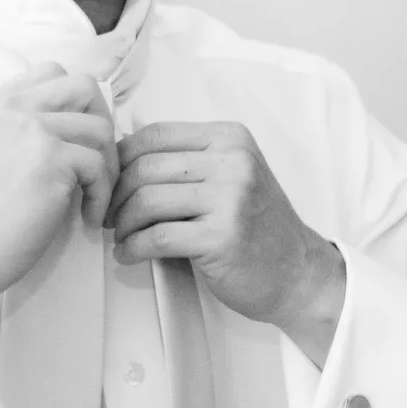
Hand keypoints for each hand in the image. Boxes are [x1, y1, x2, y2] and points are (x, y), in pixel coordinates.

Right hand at [0, 62, 118, 344]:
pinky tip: (88, 217)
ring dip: (108, 166)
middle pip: (84, 86)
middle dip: (103, 122)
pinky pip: (99, 166)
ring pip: (100, 127)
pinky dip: (103, 195)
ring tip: (95, 196)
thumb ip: (23, 128)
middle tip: (99, 163)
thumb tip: (79, 122)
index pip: (52, 72)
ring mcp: (32, 130)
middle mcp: (12, 107)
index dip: (76, 103)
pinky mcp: (51, 160)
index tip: (78, 139)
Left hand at [106, 121, 345, 361]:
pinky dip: (133, 248)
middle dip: (116, 194)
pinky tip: (129, 254)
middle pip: (145, 166)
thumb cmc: (257, 227)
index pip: (156, 133)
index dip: (121, 157)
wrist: (299, 274)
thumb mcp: (232, 175)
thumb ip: (188, 160)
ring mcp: (230, 198)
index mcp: (230, 137)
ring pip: (146, 200)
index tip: (109, 179)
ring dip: (122, 223)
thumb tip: (121, 157)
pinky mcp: (221, 237)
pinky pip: (157, 237)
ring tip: (120, 236)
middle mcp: (232, 161)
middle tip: (107, 214)